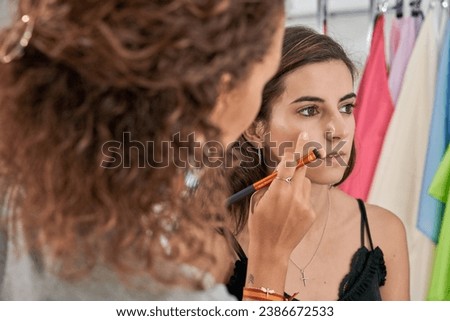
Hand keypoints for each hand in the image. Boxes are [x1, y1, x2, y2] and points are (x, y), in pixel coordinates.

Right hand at [244, 132, 316, 295]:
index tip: (302, 136)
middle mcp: (294, 195)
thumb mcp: (257, 201)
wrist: (271, 250)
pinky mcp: (310, 213)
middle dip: (301, 159)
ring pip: (305, 183)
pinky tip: (290, 211)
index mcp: (278, 191)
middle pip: (302, 169)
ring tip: (286, 197)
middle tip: (303, 149)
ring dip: (298, 182)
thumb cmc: (258, 224)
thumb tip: (279, 171)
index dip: (295, 148)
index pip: (290, 163)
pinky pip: (307, 197)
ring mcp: (305, 205)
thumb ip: (269, 184)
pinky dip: (300, 198)